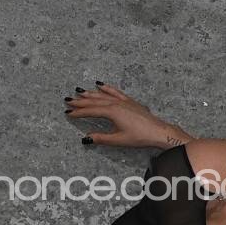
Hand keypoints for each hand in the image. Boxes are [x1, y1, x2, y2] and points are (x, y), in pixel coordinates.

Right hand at [63, 82, 187, 148]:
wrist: (158, 131)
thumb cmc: (140, 136)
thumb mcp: (118, 140)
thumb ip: (100, 138)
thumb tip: (86, 138)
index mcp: (112, 112)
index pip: (91, 111)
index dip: (78, 113)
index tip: (68, 113)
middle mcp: (116, 104)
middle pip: (94, 101)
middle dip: (80, 101)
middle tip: (68, 101)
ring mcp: (123, 101)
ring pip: (103, 95)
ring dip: (90, 93)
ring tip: (79, 92)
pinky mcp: (130, 101)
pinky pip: (115, 92)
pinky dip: (107, 88)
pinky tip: (100, 85)